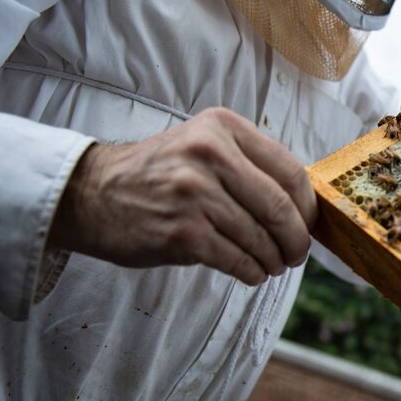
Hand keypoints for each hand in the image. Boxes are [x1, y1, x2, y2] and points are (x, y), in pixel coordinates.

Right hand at [48, 107, 316, 284]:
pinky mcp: (183, 232)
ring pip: (260, 238)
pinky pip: (238, 260)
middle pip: (280, 207)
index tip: (308, 223)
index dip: (307, 206)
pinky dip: (252, 272)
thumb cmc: (158, 174)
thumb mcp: (201, 145)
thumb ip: (248, 164)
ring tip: (272, 265)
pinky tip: (251, 272)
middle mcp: (210, 154)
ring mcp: (195, 194)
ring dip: (274, 260)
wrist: (91, 193)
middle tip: (296, 254)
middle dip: (296, 239)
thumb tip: (302, 204)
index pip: (289, 171)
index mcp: (222, 127)